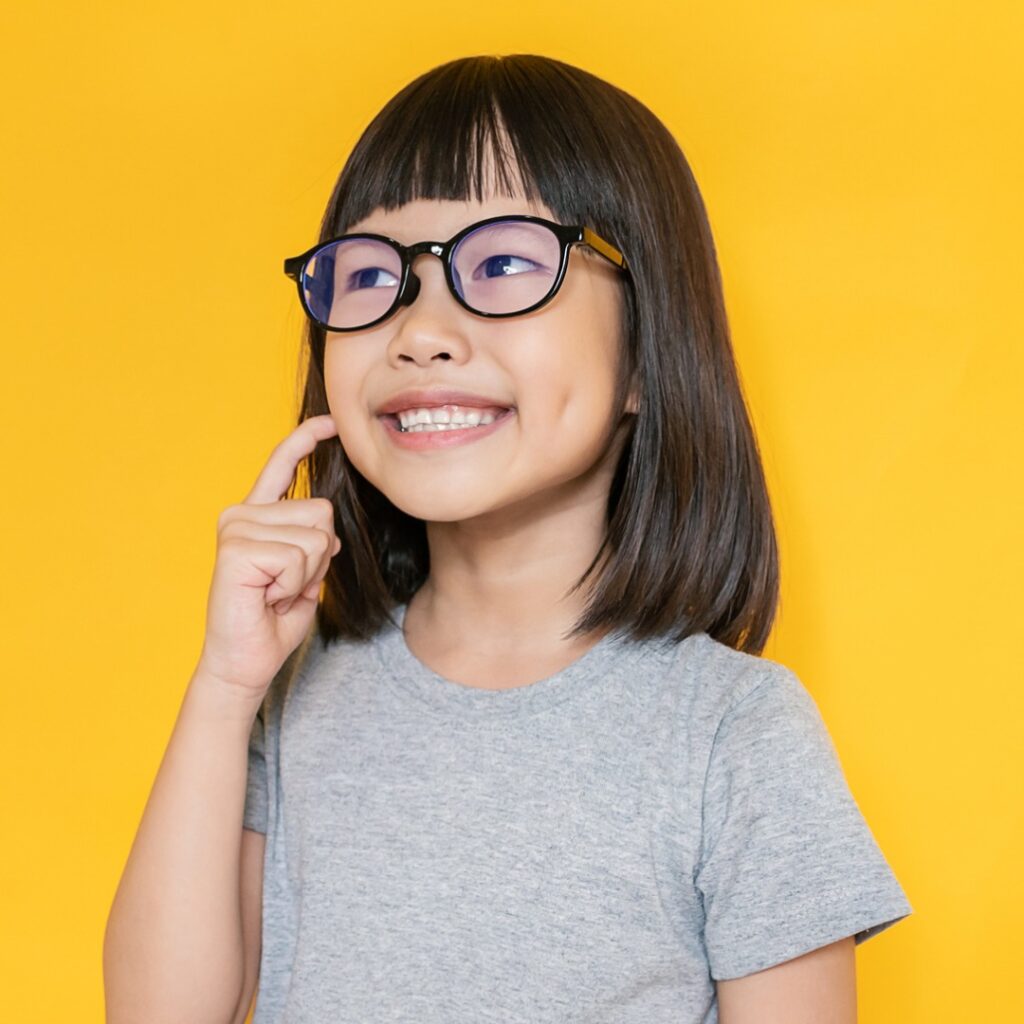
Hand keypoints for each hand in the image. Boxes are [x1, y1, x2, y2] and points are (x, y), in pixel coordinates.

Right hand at [195, 414, 340, 697]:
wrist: (246, 661)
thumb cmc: (273, 620)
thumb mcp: (306, 576)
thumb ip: (315, 544)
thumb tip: (329, 534)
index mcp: (258, 515)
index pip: (282, 466)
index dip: (306, 440)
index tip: (331, 423)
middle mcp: (242, 513)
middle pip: (322, 512)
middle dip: (318, 558)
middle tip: (284, 586)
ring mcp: (236, 527)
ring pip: (316, 536)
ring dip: (307, 575)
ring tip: (274, 592)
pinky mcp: (236, 547)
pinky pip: (299, 556)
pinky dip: (294, 584)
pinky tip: (267, 596)